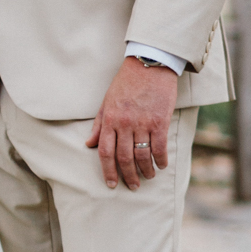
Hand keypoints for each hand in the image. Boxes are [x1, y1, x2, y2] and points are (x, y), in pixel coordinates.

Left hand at [85, 59, 178, 190]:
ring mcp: (143, 123)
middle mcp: (125, 124)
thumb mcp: (106, 101)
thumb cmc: (126, 83)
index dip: (108, 171)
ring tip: (148, 176)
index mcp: (110, 119)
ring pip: (143, 155)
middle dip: (128, 176)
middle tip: (133, 186)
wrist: (148, 65)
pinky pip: (160, 146)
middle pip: (124, 158)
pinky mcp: (160, 121)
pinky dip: (161, 159)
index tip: (111, 184)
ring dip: (146, 170)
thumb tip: (89, 144)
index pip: (105, 152)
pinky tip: (161, 165)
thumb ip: (99, 124)